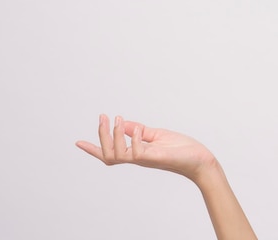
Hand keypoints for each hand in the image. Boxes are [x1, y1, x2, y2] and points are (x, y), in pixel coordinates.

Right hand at [76, 114, 217, 182]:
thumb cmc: (182, 149)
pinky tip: (138, 129)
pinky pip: (137, 152)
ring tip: (118, 119)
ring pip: (118, 155)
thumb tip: (125, 124)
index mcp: (137, 153)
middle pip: (108, 155)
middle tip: (103, 117)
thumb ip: (140, 131)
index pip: (111, 153)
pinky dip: (134, 139)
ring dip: (114, 135)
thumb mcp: (158, 136)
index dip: (94, 149)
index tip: (77, 142)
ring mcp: (146, 159)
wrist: (200, 160)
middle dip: (101, 136)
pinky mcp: (156, 158)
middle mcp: (138, 158)